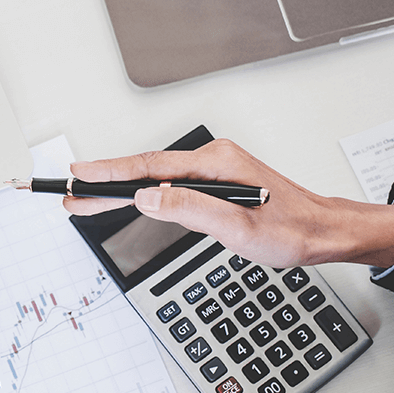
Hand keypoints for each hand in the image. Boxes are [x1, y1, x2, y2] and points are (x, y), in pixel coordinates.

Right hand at [63, 138, 393, 268]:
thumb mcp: (237, 227)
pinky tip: (127, 199)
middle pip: (146, 170)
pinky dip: (143, 194)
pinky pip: (169, 186)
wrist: (324, 232)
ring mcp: (211, 171)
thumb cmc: (292, 229)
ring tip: (87, 201)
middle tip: (69, 194)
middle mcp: (212, 160)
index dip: (110, 172)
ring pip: (154, 179)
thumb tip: (147, 197)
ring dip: (120, 190)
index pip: (150, 166)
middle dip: (105, 184)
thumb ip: (189, 209)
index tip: (80, 173)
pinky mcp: (213, 185)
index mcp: (215, 163)